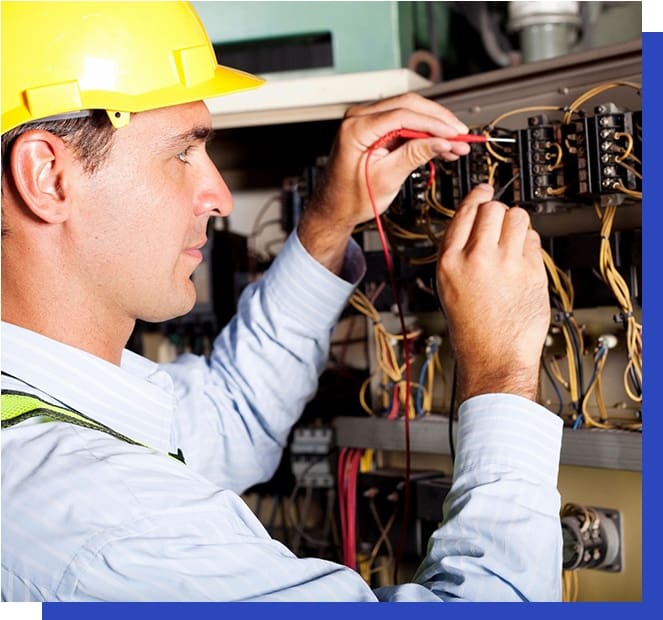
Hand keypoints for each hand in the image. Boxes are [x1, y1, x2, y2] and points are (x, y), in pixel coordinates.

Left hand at [298, 93, 470, 273]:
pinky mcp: (374, 128)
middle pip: (409, 105)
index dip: (434, 123)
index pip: (403, 115)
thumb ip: (415, 155)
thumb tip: (443, 142)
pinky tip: (441, 144)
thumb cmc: (351, 198)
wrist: (335, 208)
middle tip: (461, 135)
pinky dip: (423, 133)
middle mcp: (359, 117)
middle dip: (439, 120)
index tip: (455, 133)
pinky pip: (403, 123)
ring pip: (409, 111)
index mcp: (356, 128)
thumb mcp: (387, 178)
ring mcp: (366, 120)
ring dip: (434, 126)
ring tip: (456, 144)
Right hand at [436, 184, 549, 401]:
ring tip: (513, 239)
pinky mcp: (531, 271)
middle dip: (498, 211)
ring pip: (517, 216)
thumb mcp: (448, 287)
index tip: (483, 189)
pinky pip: (534, 239)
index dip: (476, 196)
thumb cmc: (472, 328)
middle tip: (500, 222)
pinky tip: (522, 259)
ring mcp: (506, 263)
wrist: (494, 355)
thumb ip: (459, 253)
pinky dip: (530, 243)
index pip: (464, 213)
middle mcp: (476, 258)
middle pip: (492, 208)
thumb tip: (475, 223)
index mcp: (449, 262)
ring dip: (516, 223)